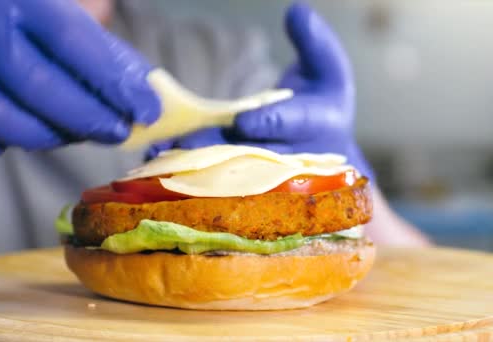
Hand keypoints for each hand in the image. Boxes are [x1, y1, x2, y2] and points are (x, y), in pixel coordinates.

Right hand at [0, 0, 159, 159]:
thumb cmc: (31, 18)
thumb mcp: (66, 17)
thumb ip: (105, 52)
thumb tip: (147, 97)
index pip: (72, 42)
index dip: (113, 83)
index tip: (146, 112)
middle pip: (39, 87)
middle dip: (88, 119)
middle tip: (118, 131)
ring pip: (4, 120)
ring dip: (52, 136)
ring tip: (77, 132)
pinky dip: (12, 143)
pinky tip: (35, 129)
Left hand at [147, 2, 373, 178]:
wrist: (324, 147)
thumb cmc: (323, 100)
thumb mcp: (328, 68)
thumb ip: (315, 42)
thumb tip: (297, 11)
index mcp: (317, 123)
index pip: (293, 123)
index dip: (269, 123)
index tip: (244, 120)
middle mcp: (293, 152)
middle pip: (255, 154)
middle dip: (222, 147)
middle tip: (190, 141)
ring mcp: (268, 169)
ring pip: (233, 169)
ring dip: (200, 160)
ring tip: (168, 151)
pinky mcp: (247, 176)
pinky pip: (219, 174)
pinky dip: (192, 167)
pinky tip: (164, 157)